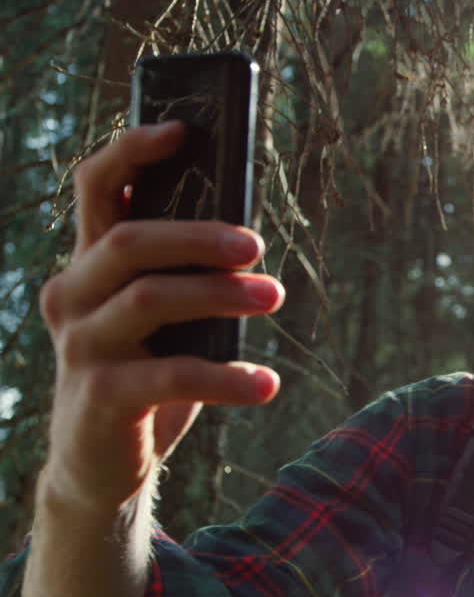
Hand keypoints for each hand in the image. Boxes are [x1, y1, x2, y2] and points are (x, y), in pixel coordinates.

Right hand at [37, 122, 284, 512]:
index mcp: (90, 265)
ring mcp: (80, 345)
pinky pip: (171, 374)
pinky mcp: (100, 396)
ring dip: (221, 293)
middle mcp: (73, 295)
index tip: (183, 129)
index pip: (96, 189)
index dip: (132, 151)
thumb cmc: (144, 375)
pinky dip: (226, 376)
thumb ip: (185, 278)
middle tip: (258, 246)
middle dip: (200, 236)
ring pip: (150, 298)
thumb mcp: (163, 321)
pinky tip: (266, 383)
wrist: (101, 466)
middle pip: (129, 240)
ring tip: (276, 297)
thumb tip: (247, 240)